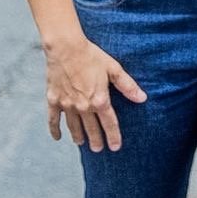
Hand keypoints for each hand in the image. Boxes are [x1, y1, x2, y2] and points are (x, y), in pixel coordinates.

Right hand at [43, 36, 146, 152]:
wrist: (65, 48)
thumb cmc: (91, 56)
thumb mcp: (114, 69)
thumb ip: (127, 86)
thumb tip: (142, 98)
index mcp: (99, 100)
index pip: (109, 123)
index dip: (114, 136)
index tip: (115, 147)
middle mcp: (83, 106)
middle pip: (91, 128)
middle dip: (96, 140)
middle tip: (98, 149)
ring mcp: (67, 105)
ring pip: (74, 126)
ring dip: (79, 136)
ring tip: (82, 143)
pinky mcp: (53, 100)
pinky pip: (53, 120)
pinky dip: (55, 130)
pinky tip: (58, 137)